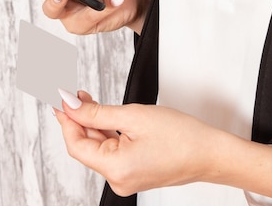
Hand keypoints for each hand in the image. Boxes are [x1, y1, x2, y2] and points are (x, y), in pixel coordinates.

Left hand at [55, 90, 271, 198]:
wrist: (213, 152)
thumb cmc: (183, 137)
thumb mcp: (133, 116)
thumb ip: (96, 112)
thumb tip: (69, 105)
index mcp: (116, 170)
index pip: (76, 144)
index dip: (65, 119)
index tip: (58, 97)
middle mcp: (118, 179)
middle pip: (86, 146)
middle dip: (77, 117)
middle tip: (70, 92)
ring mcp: (126, 177)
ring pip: (98, 146)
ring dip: (91, 122)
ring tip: (84, 97)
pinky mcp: (134, 171)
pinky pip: (112, 150)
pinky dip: (105, 131)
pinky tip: (101, 113)